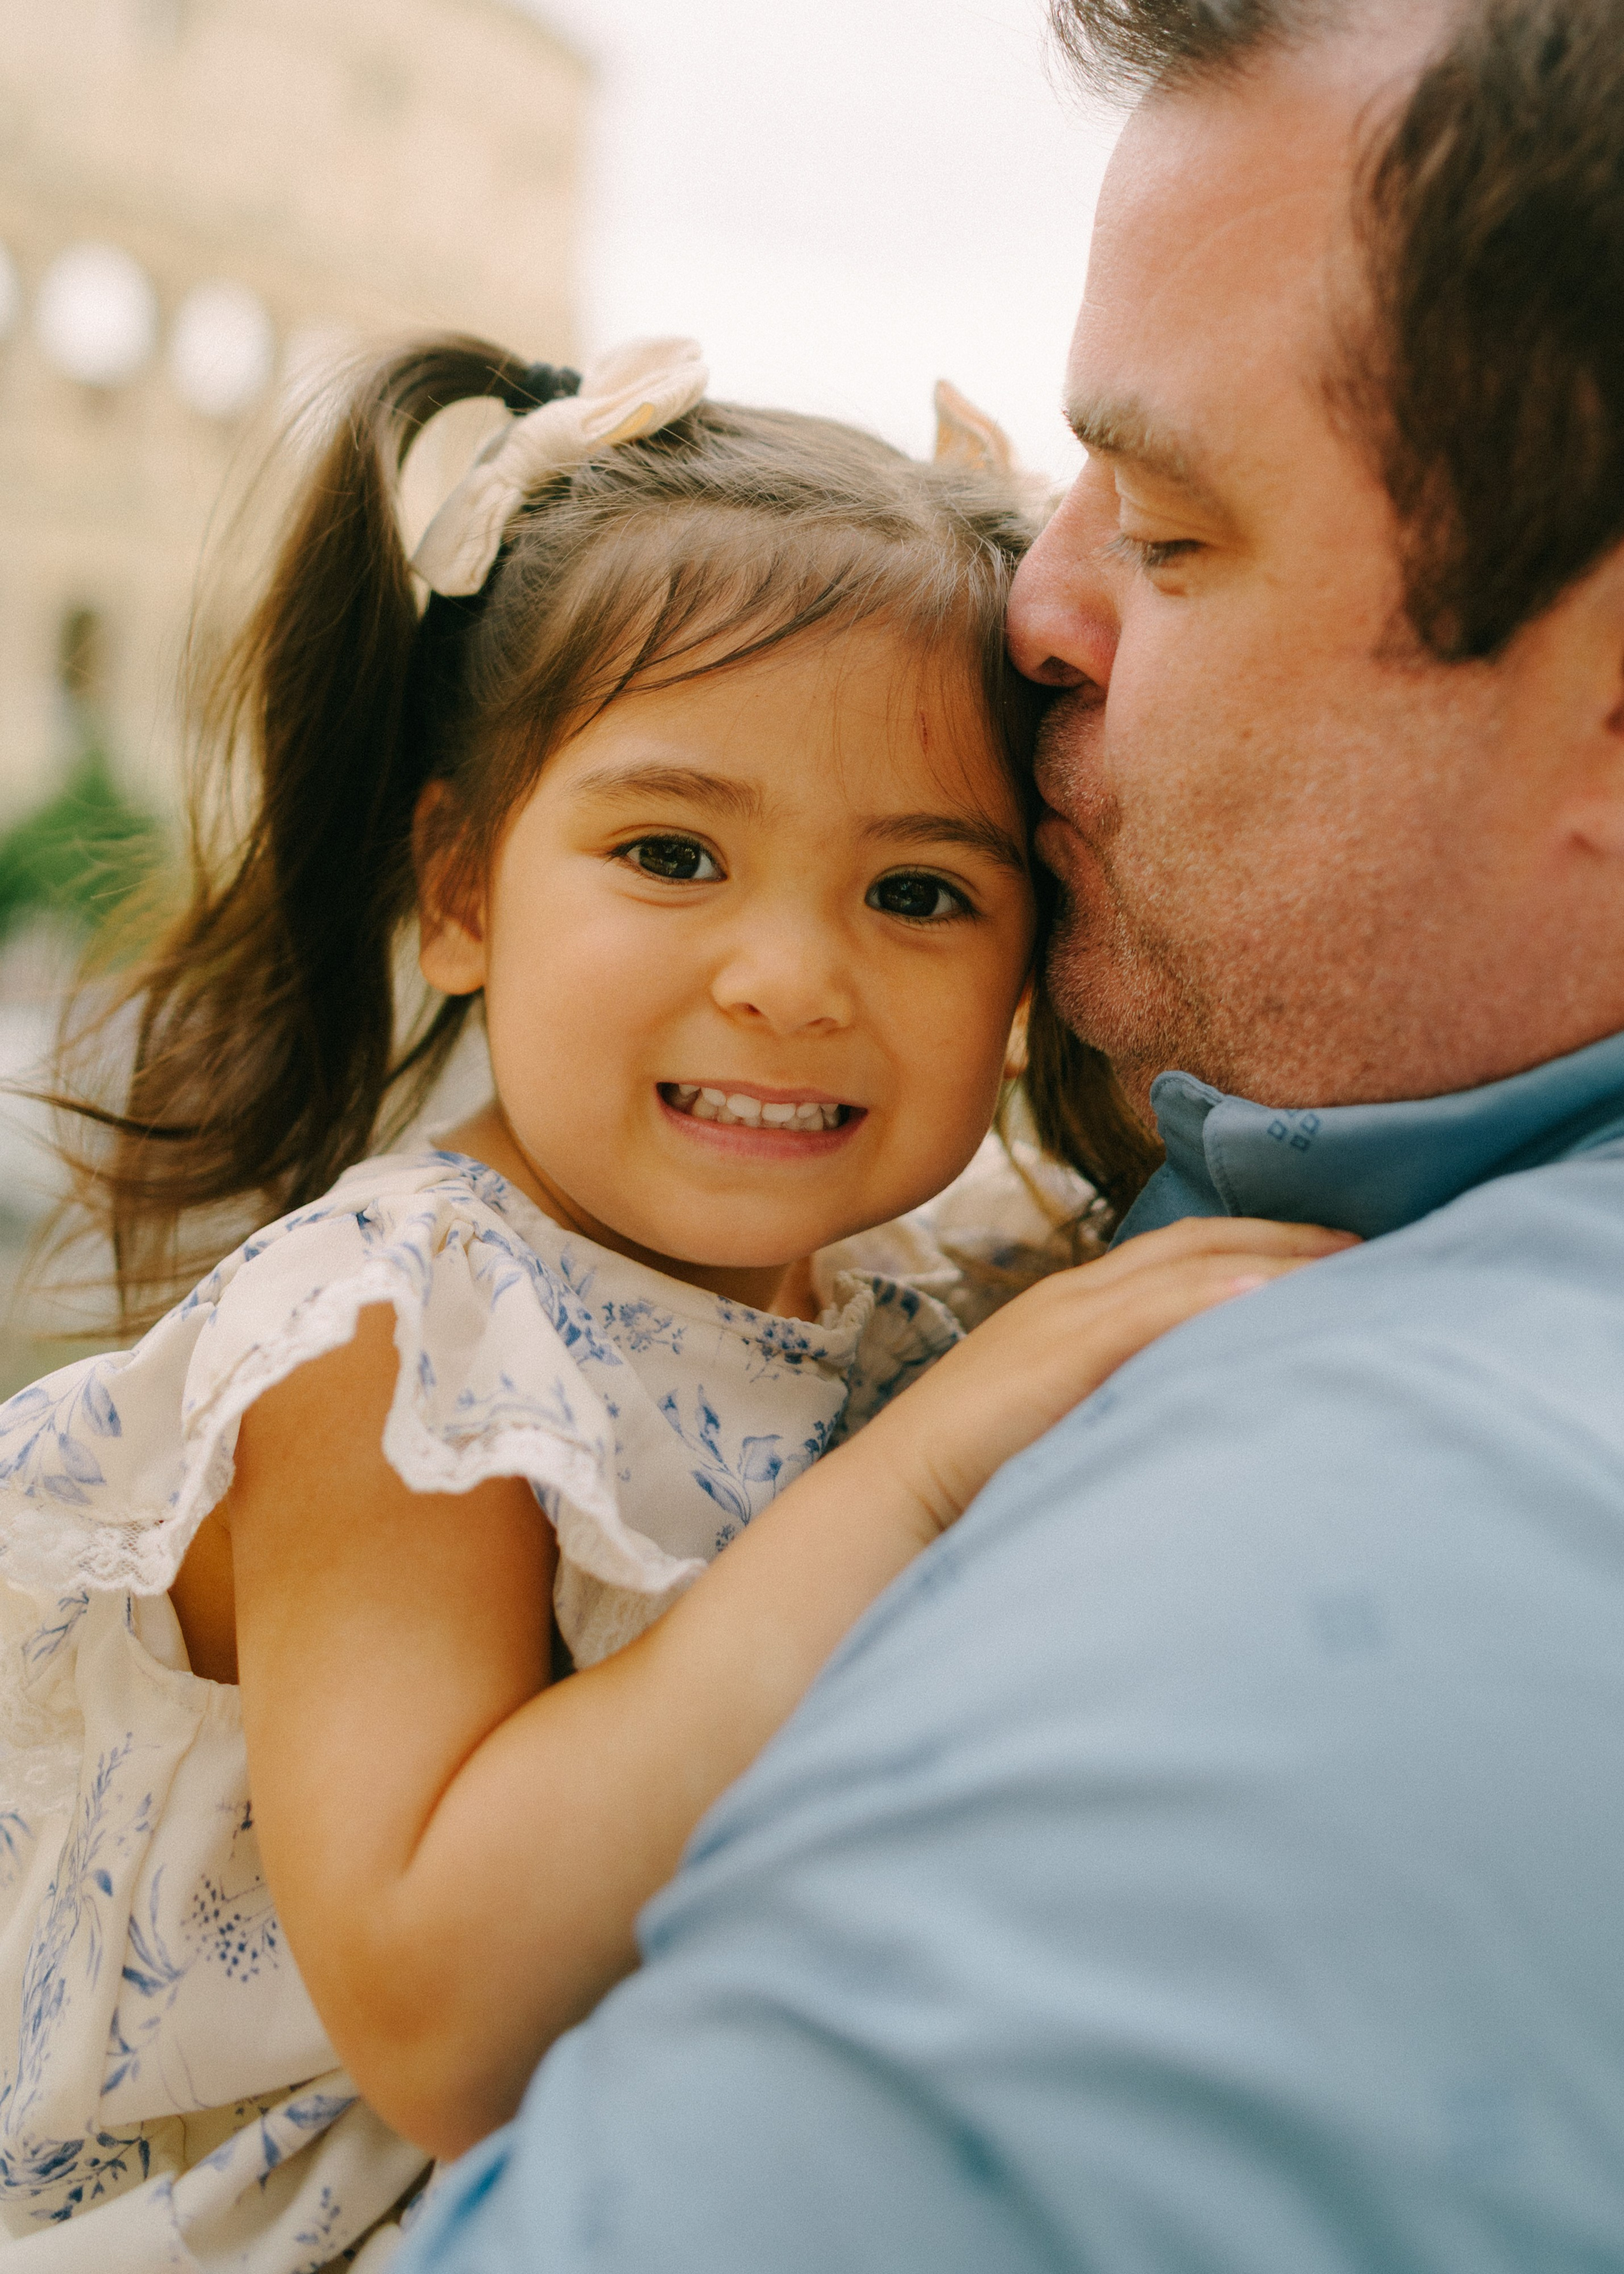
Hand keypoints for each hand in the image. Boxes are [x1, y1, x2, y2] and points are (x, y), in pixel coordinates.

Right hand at [855, 1216, 1359, 1535]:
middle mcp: (1077, 1297)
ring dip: (1277, 1259)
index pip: (1191, 1250)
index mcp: (1080, 1309)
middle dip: (1293, 1236)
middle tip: (1382, 1246)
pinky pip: (1150, 1313)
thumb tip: (1214, 1416)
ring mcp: (1065, 1320)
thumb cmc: (980, 1479)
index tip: (1351, 1252)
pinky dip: (1214, 1298)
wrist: (892, 1503)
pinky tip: (1273, 1297)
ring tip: (1357, 1263)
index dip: (1272, 1240)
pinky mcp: (1057, 1356)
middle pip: (1204, 1240)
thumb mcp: (1071, 1423)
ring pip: (1189, 1265)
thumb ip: (1132, 1402)